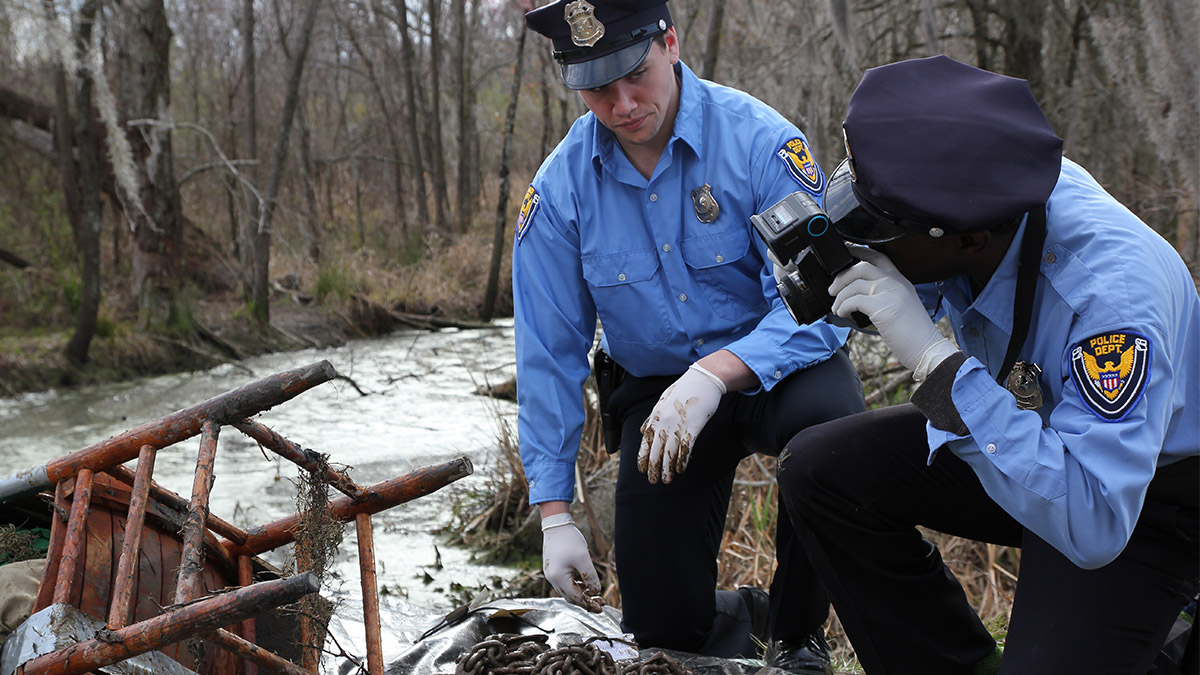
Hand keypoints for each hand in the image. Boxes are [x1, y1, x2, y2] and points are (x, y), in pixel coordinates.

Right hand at [541, 513, 602, 611]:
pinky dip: (575, 587)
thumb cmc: (569, 540)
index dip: (590, 604)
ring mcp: (551, 574)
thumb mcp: (583, 558)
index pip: (576, 598)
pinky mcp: (553, 569)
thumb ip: (590, 577)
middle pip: (571, 597)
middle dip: (586, 602)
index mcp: (559, 578)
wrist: (556, 524)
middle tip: (601, 603)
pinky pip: (565, 584)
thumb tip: (596, 591)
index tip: (602, 607)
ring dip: (581, 595)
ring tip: (595, 595)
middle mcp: (552, 578)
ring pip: (568, 591)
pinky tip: (586, 585)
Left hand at [638, 363, 725, 483]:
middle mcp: (664, 422)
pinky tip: (681, 469)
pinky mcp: (693, 426)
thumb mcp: (662, 401)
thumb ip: (652, 417)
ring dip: (668, 468)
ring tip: (666, 481)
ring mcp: (678, 425)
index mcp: (656, 416)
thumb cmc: (683, 390)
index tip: (641, 470)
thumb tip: (642, 431)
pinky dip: (683, 460)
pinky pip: (686, 447)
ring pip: (670, 452)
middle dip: (653, 467)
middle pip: (656, 450)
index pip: (645, 441)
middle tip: (652, 481)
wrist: (703, 379)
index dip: (643, 457)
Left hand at [828, 247, 958, 380]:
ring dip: (839, 296)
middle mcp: (896, 282)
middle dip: (842, 276)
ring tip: (836, 308)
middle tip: (832, 289)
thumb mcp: (900, 307)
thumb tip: (855, 297)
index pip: (878, 256)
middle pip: (861, 266)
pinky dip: (843, 307)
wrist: (927, 349)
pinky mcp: (882, 307)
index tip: (844, 254)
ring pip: (854, 284)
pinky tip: (842, 314)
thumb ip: (882, 297)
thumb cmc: (913, 334)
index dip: (858, 252)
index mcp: (901, 281)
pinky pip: (854, 300)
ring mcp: (890, 293)